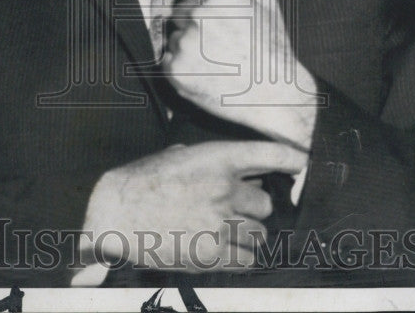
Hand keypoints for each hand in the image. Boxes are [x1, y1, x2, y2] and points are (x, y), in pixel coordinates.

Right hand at [82, 141, 305, 271]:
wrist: (112, 215)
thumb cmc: (139, 183)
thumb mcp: (175, 157)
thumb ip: (207, 161)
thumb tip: (232, 169)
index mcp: (216, 158)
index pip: (270, 155)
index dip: (291, 159)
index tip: (302, 163)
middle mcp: (224, 188)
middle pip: (265, 204)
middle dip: (252, 209)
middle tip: (234, 211)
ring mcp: (219, 223)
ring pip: (260, 234)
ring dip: (248, 236)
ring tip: (227, 234)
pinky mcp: (211, 255)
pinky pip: (248, 260)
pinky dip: (242, 258)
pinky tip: (226, 252)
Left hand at [163, 0, 318, 150]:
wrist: (276, 96)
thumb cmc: (273, 51)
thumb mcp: (266, 4)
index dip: (198, 0)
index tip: (206, 11)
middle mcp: (198, 16)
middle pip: (178, 10)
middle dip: (192, 21)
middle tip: (215, 39)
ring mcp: (185, 44)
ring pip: (174, 36)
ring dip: (187, 44)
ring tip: (215, 59)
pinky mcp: (176, 70)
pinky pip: (168, 60)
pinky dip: (182, 65)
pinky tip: (205, 71)